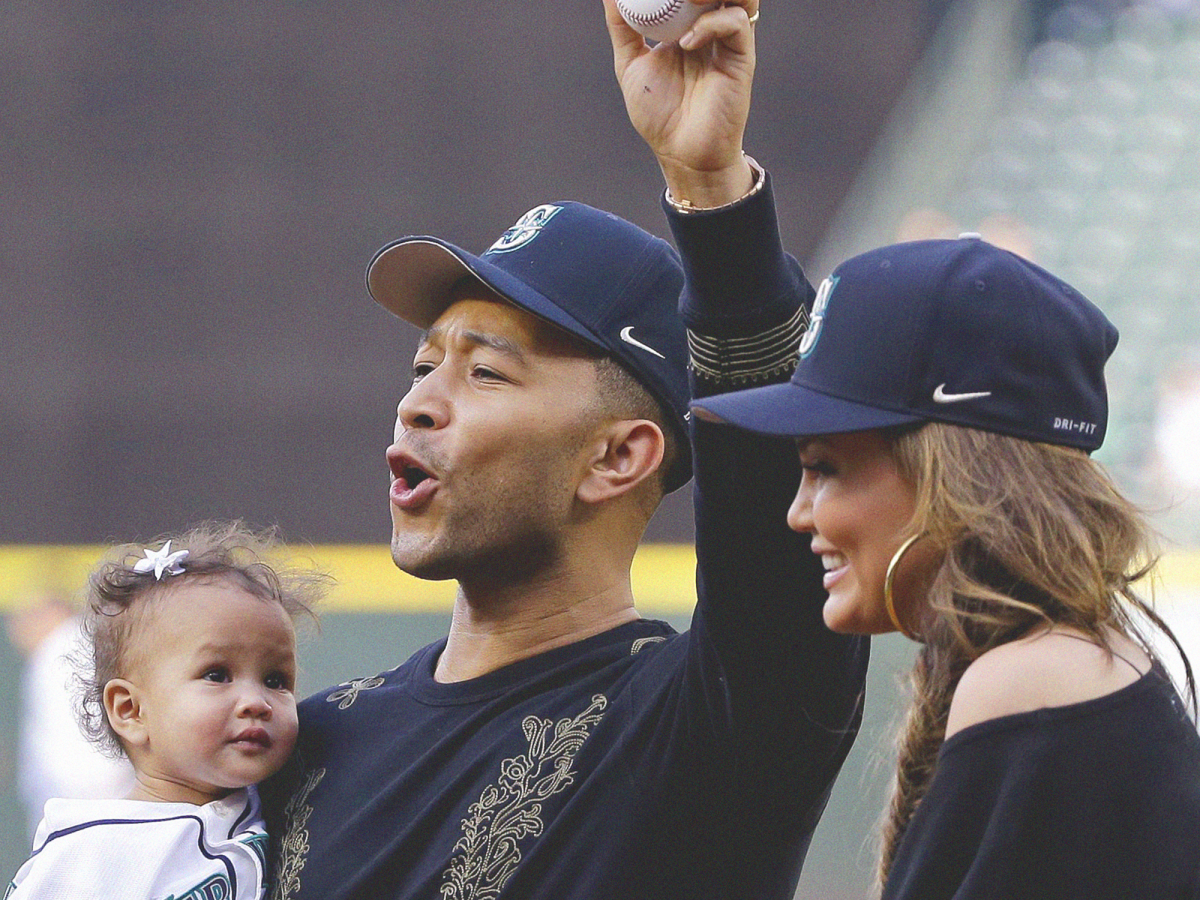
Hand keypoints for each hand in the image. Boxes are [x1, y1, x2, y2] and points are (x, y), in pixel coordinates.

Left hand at [603, 0, 758, 207]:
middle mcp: (710, 26)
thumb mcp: (631, 64)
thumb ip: (622, 27)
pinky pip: (734, 23)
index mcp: (686, 23)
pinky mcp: (741, 56)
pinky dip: (709, 24)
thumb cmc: (660, 115)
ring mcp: (727, 39)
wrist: (682, 152)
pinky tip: (686, 42)